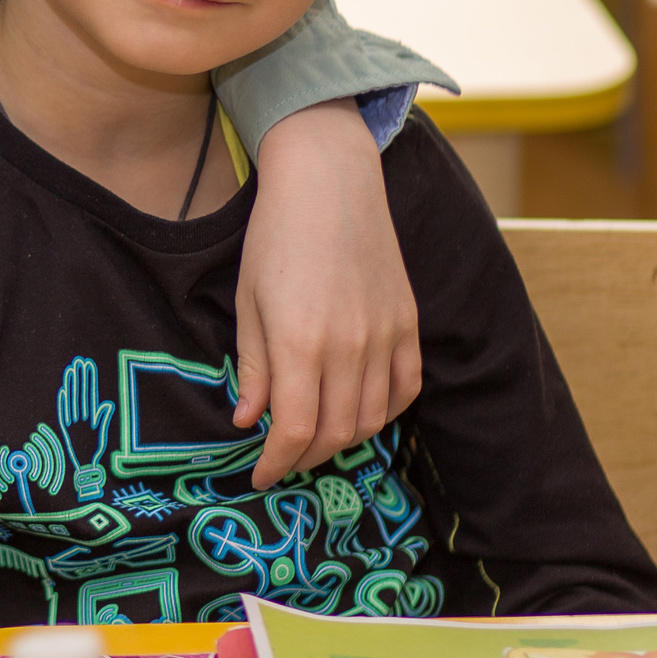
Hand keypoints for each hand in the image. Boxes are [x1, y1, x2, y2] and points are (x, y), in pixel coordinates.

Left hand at [234, 98, 419, 487]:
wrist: (329, 182)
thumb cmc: (275, 236)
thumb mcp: (248, 302)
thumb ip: (253, 367)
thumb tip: (249, 421)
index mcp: (299, 342)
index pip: (295, 431)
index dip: (276, 463)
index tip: (260, 475)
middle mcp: (348, 346)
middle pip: (335, 434)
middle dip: (304, 458)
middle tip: (282, 459)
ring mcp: (385, 336)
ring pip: (373, 419)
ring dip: (343, 440)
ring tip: (315, 437)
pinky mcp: (408, 323)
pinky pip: (406, 388)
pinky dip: (385, 411)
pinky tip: (360, 410)